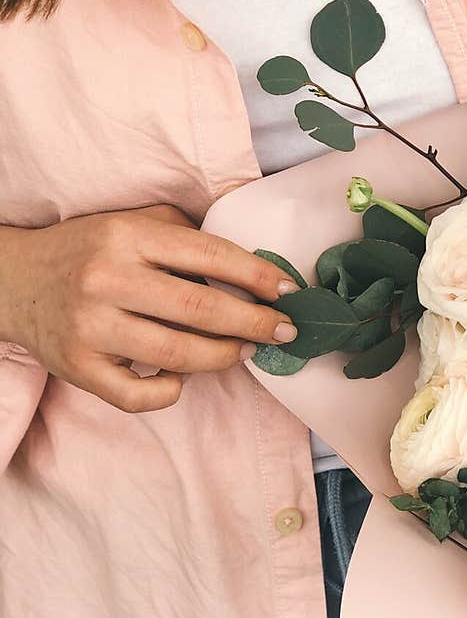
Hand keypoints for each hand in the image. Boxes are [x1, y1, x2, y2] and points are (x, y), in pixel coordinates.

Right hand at [6, 204, 298, 411]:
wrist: (12, 281)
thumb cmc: (88, 251)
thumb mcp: (131, 222)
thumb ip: (184, 233)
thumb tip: (250, 263)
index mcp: (126, 236)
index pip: (208, 254)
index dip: (256, 276)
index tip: (288, 291)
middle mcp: (107, 279)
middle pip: (200, 308)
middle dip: (254, 323)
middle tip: (284, 331)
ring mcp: (90, 327)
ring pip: (177, 354)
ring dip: (223, 357)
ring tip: (244, 351)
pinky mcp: (78, 368)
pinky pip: (139, 395)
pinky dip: (170, 391)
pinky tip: (181, 377)